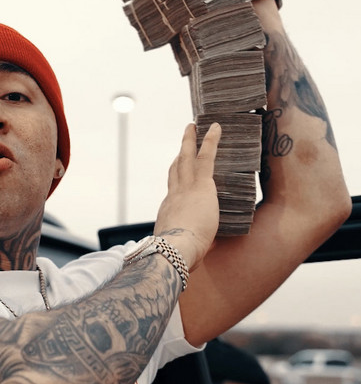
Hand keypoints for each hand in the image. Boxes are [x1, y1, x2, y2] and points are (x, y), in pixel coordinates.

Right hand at [154, 122, 220, 270]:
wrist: (176, 250)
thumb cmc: (180, 257)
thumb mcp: (185, 251)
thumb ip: (193, 247)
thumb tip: (202, 251)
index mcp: (169, 213)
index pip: (173, 192)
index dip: (175, 180)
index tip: (176, 172)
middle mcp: (173, 197)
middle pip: (175, 170)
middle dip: (179, 153)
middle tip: (183, 139)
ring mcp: (185, 189)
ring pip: (186, 158)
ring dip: (189, 141)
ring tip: (192, 126)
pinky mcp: (201, 185)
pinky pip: (205, 157)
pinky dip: (209, 141)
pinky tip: (215, 127)